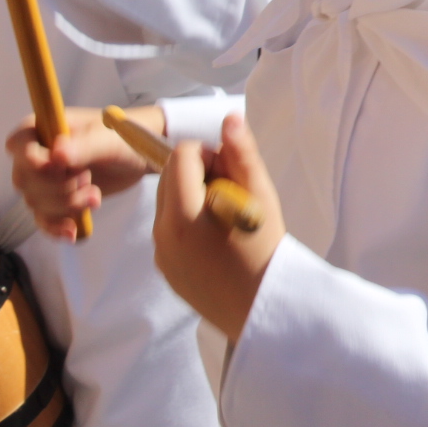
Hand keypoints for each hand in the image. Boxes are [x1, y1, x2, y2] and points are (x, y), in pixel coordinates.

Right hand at [6, 106, 157, 240]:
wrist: (138, 156)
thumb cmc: (122, 137)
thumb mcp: (107, 140)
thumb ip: (84, 146)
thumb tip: (56, 155)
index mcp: (43, 128)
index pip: (17, 145)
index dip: (35, 162)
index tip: (64, 167)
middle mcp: (37, 153)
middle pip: (25, 180)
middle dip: (59, 187)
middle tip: (88, 179)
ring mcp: (44, 178)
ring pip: (35, 203)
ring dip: (66, 205)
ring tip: (94, 196)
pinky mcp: (55, 199)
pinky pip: (43, 219)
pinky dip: (55, 228)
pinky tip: (72, 233)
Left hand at [154, 114, 285, 342]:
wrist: (263, 308)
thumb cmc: (267, 249)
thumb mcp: (261, 197)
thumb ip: (242, 155)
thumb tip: (229, 118)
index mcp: (184, 213)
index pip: (182, 155)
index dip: (210, 155)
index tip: (233, 176)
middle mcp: (163, 232)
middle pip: (169, 175)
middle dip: (198, 173)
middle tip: (231, 194)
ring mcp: (160, 253)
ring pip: (167, 200)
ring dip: (191, 196)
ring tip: (225, 217)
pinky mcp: (164, 268)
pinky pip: (168, 228)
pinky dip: (187, 222)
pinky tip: (217, 240)